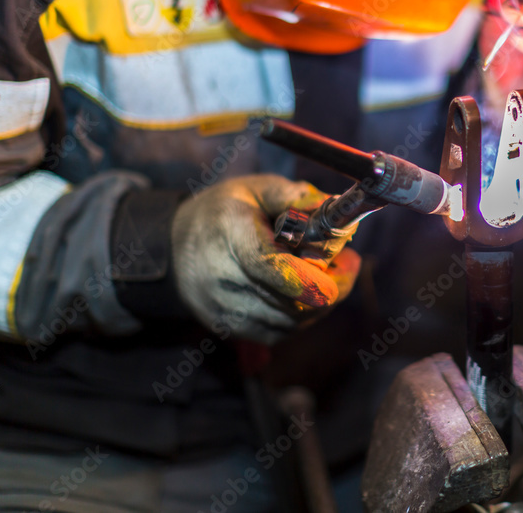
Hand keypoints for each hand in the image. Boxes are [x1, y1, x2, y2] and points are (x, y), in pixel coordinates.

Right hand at [171, 175, 360, 343]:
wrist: (172, 248)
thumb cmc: (223, 213)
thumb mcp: (256, 189)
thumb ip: (296, 197)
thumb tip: (335, 207)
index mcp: (230, 234)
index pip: (269, 266)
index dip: (310, 275)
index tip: (348, 264)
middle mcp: (222, 277)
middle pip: (291, 298)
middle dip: (332, 283)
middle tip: (350, 262)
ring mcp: (223, 309)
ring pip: (292, 319)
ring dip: (322, 301)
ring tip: (331, 273)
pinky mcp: (229, 329)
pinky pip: (281, 332)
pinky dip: (304, 316)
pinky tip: (308, 292)